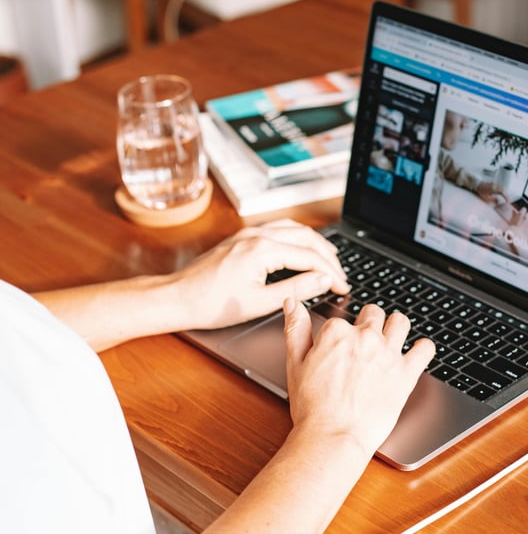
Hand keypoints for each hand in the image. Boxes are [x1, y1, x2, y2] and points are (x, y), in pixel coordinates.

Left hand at [170, 219, 349, 329]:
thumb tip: (323, 280)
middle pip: (307, 238)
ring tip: (330, 260)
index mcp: (263, 250)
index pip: (310, 257)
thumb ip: (296, 290)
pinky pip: (279, 229)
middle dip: (328, 257)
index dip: (332, 273)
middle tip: (341, 277)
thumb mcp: (259, 303)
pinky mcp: (242, 237)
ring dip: (315, 244)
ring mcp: (249, 233)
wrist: (177, 297)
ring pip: (294, 229)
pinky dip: (298, 237)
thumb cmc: (211, 304)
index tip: (343, 287)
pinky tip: (302, 247)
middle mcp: (257, 235)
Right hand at [283, 301, 435, 456]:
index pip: (343, 319)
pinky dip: (423, 347)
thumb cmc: (313, 407)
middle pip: (374, 314)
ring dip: (396, 326)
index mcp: (337, 332)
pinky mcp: (406, 373)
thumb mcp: (295, 364)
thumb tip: (293, 303)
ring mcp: (388, 353)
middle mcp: (365, 337)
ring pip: (400, 322)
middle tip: (366, 341)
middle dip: (370, 323)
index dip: (342, 333)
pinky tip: (418, 351)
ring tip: (393, 337)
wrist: (334, 436)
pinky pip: (425, 349)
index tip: (341, 347)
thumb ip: (295, 329)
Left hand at [475, 181, 509, 204]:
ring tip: (506, 198)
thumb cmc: (481, 191)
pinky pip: (500, 187)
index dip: (506, 197)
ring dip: (504, 193)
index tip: (508, 201)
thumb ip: (493, 200)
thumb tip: (499, 202)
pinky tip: (502, 194)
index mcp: (494, 189)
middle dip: (506, 196)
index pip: (502, 192)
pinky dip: (502, 191)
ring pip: (502, 188)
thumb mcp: (486, 198)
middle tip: (508, 201)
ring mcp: (495, 184)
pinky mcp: (494, 183)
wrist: (477, 185)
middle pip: (503, 190)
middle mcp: (495, 185)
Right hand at [509, 207, 527, 240]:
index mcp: (519, 216)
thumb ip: (510, 218)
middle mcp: (525, 219)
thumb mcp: (508, 224)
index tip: (521, 212)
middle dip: (526, 216)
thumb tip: (509, 214)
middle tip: (524, 219)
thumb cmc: (510, 232)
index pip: (524, 209)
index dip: (523, 211)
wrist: (516, 240)